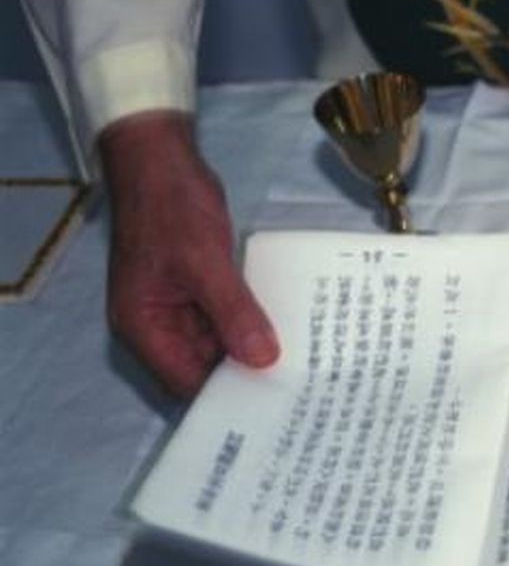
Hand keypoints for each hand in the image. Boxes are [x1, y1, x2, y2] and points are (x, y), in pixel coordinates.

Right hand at [101, 112, 278, 398]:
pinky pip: (226, 313)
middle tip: (302, 388)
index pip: (187, 381)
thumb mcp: (205, 263)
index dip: (227, 395)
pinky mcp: (197, 285)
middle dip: (246, 373)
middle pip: (204, 365)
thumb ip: (233, 314)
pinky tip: (290, 325)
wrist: (161, 159)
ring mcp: (178, 303)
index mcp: (145, 327)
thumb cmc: (173, 210)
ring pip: (220, 340)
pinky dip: (251, 319)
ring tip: (305, 364)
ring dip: (253, 345)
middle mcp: (158, 323)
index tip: (274, 406)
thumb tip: (263, 362)